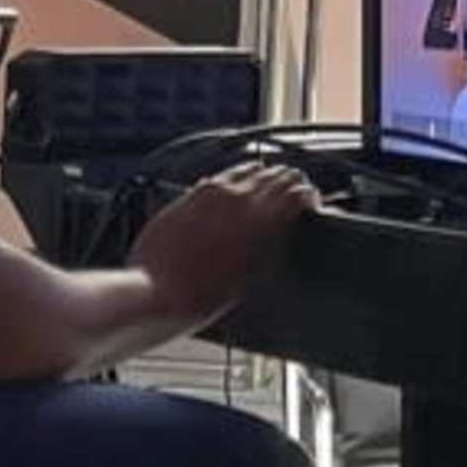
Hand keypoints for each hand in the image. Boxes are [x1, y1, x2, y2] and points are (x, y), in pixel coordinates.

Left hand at [132, 161, 318, 326]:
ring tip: (270, 186)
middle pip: (277, 175)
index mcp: (260, 221)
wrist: (154, 294)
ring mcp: (212, 193)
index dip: (310, 197)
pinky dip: (235, 179)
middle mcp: (238, 199)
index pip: (298, 193)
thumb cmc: (200, 297)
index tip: (312, 204)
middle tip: (296, 193)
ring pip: (250, 168)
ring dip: (265, 176)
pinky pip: (221, 176)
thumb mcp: (250, 278)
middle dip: (291, 183)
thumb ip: (267, 246)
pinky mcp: (190, 195)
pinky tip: (235, 189)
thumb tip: (279, 230)